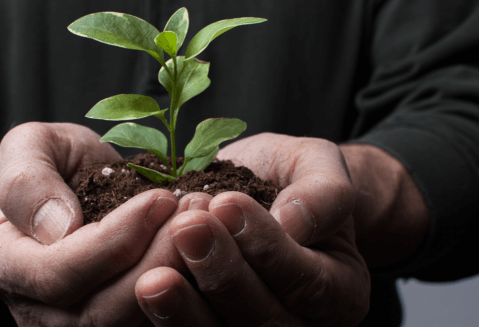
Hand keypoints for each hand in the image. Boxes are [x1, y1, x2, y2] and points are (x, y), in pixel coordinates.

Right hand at [0, 122, 192, 325]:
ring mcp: (71, 325)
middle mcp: (34, 308)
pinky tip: (209, 253)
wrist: (55, 188)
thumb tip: (58, 227)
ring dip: (178, 279)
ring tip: (208, 230)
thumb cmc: (42, 163)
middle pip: (100, 313)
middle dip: (157, 264)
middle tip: (198, 217)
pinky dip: (186, 292)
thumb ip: (27, 180)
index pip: (58, 273)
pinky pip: (150, 322)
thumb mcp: (26, 147)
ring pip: (130, 325)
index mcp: (1, 263)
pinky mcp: (112, 322)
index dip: (115, 240)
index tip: (161, 198)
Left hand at [135, 133, 370, 325]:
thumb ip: (323, 193)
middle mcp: (300, 324)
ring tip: (153, 278)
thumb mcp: (318, 166)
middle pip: (264, 319)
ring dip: (186, 309)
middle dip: (222, 275)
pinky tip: (139, 292)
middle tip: (186, 229)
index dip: (266, 247)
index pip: (307, 282)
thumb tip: (294, 224)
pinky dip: (164, 320)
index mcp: (339, 290)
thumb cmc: (291, 179)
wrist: (260, 195)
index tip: (226, 203)